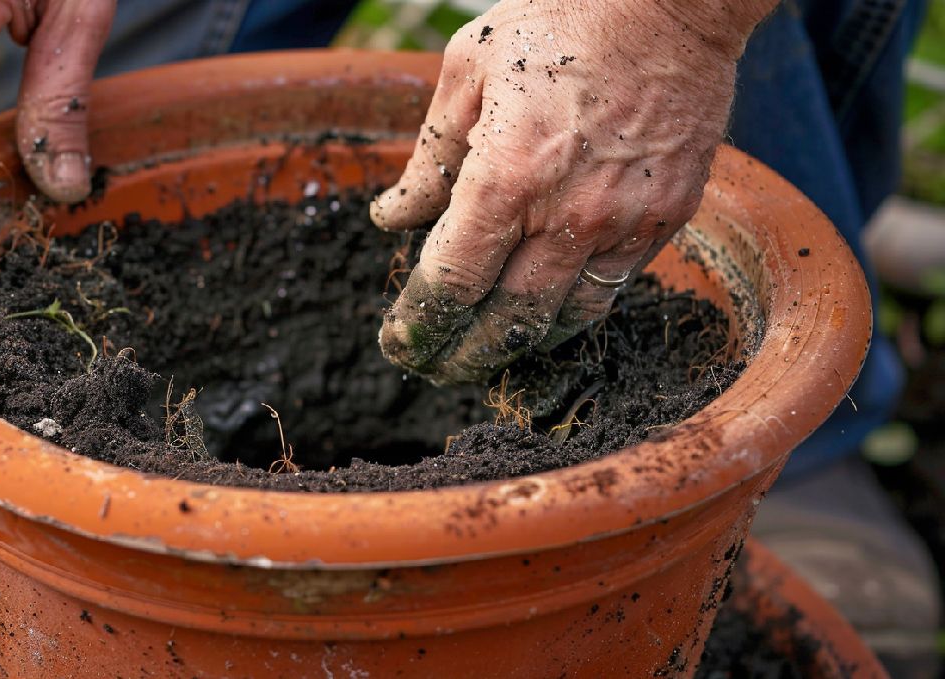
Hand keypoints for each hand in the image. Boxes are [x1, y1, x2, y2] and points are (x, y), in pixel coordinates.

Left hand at [372, 0, 774, 383]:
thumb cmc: (560, 21)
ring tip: (490, 351)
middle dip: (462, 356)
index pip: (449, 282)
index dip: (418, 323)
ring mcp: (620, 223)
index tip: (399, 342)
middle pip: (503, 321)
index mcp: (503, 177)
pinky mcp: (663, 220)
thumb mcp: (467, 72)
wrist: (673, 1)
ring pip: (562, 319)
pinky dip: (573, 311)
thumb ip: (430, 157)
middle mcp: (563, 215)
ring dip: (519, 344)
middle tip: (437, 368)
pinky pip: (612, 289)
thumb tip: (394, 218)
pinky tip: (549, 313)